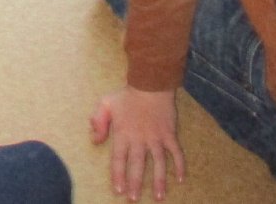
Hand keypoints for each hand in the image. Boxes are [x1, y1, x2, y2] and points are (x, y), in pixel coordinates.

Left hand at [89, 87, 185, 201]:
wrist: (151, 84)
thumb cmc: (127, 95)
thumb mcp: (106, 103)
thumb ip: (98, 121)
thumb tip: (94, 140)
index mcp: (123, 133)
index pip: (119, 159)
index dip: (118, 175)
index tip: (118, 190)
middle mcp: (140, 139)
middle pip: (137, 165)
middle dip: (134, 184)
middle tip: (133, 199)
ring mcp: (156, 138)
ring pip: (158, 164)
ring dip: (159, 181)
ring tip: (159, 197)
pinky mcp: (169, 134)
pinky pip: (176, 153)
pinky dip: (180, 166)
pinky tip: (181, 179)